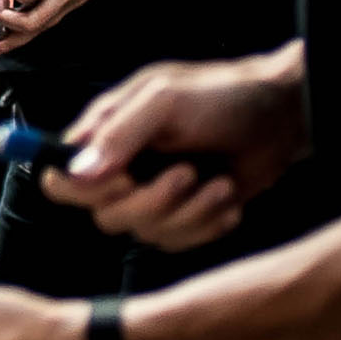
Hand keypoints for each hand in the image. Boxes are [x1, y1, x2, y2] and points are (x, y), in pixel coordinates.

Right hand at [41, 48, 305, 250]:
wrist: (281, 116)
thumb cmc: (220, 96)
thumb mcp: (165, 102)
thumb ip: (119, 135)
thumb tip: (77, 172)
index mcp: (104, 135)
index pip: (59, 178)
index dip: (82, 189)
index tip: (122, 179)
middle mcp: (122, 169)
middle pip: (104, 216)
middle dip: (151, 202)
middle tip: (186, 173)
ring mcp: (153, 196)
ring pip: (145, 233)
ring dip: (188, 213)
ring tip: (218, 183)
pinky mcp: (185, 217)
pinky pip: (179, 243)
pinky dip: (207, 224)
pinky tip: (226, 195)